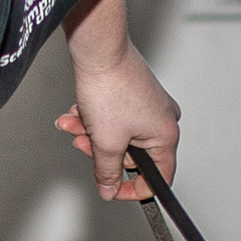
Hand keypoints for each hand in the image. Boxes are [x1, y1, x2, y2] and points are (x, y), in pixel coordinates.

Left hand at [57, 42, 180, 200]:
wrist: (99, 50)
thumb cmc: (110, 88)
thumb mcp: (105, 143)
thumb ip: (108, 172)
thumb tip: (109, 190)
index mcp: (166, 136)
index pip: (157, 177)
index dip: (132, 189)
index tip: (112, 189)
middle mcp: (164, 120)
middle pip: (133, 155)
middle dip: (103, 152)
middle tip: (84, 146)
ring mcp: (151, 105)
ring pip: (120, 135)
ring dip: (94, 134)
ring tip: (74, 125)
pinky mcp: (136, 94)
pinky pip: (116, 118)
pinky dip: (96, 119)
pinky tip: (78, 113)